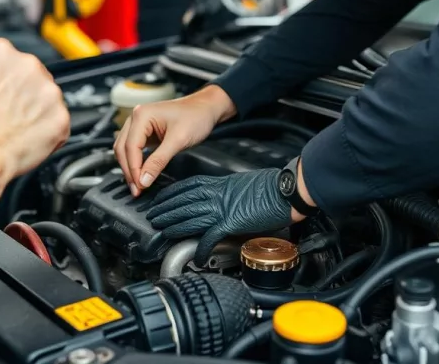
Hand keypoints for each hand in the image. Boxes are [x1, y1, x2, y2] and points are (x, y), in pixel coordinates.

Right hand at [0, 34, 69, 180]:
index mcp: (1, 51)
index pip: (13, 60)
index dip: (6, 83)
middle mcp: (28, 65)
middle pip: (34, 78)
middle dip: (24, 97)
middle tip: (4, 117)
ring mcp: (48, 91)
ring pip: (47, 102)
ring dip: (36, 115)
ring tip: (11, 131)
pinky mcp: (61, 117)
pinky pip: (58, 126)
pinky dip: (46, 136)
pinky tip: (23, 142)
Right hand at [114, 85, 235, 195]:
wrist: (206, 108)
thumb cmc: (196, 116)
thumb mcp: (178, 140)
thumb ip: (159, 161)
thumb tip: (144, 180)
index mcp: (142, 115)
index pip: (130, 147)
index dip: (133, 169)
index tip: (139, 186)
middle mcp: (136, 117)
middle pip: (123, 148)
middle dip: (129, 171)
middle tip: (136, 190)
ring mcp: (139, 124)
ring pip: (125, 149)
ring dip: (129, 168)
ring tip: (137, 185)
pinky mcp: (145, 131)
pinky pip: (134, 148)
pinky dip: (135, 162)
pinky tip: (140, 173)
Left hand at [145, 168, 291, 262]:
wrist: (285, 191)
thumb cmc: (271, 186)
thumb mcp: (242, 183)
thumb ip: (227, 191)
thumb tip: (220, 198)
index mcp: (220, 184)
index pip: (187, 187)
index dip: (171, 194)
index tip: (161, 199)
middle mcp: (217, 195)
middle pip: (183, 202)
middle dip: (165, 210)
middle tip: (153, 216)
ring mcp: (223, 208)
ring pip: (190, 218)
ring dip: (174, 225)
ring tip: (162, 231)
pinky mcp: (231, 223)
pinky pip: (210, 237)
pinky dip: (201, 248)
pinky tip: (196, 256)